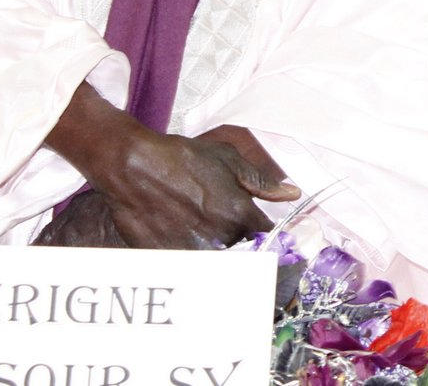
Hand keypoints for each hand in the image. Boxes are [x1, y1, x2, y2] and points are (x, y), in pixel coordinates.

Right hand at [44, 85, 299, 249]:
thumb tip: (293, 194)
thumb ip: (261, 182)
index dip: (265, 232)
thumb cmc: (182, 159)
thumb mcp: (228, 159)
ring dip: (216, 253)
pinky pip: (190, 269)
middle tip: (220, 223)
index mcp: (239, 214)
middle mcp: (220, 238)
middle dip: (239, 241)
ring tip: (200, 231)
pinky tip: (183, 241)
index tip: (258, 229)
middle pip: (242, 251)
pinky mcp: (168, 260)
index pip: (266, 236)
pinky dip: (192, 261)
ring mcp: (194, 252)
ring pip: (217, 262)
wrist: (134, 166)